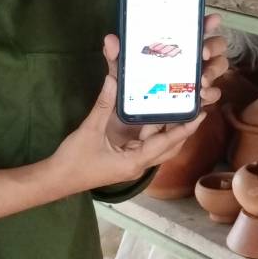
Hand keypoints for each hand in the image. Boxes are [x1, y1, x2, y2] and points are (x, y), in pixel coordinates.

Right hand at [46, 16, 230, 195]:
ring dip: (168, 129)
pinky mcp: (125, 160)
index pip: (168, 143)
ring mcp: (132, 163)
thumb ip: (104, 104)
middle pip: (169, 146)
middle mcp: (139, 165)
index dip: (185, 128)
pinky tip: (156, 115)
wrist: (56, 180)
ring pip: (158, 145)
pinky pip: (145, 144)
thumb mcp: (89, 130)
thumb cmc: (74, 160)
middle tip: (195, 107)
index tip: (201, 113)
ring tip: (180, 107)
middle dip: (183, 128)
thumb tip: (114, 78)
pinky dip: (153, 131)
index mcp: (135, 161)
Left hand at [102, 13, 228, 147]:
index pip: (194, 30)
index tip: (212, 20)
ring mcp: (195, 80)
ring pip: (217, 69)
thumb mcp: (120, 77)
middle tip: (203, 53)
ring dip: (213, 71)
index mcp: (173, 49)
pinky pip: (211, 96)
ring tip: (202, 80)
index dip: (205, 23)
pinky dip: (211, 95)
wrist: (125, 136)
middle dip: (213, 47)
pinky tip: (202, 97)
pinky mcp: (196, 101)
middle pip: (214, 47)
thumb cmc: (125, 98)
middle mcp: (189, 61)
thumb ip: (116, 60)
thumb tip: (110, 39)